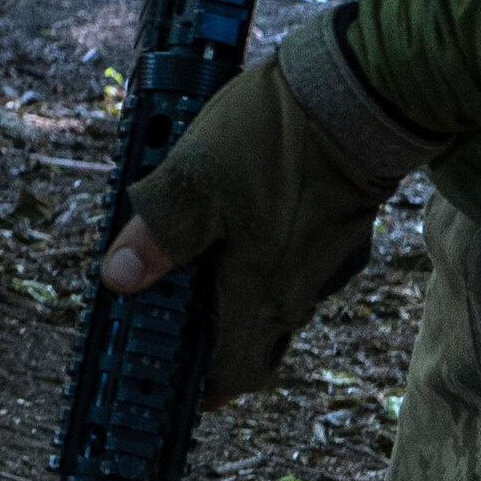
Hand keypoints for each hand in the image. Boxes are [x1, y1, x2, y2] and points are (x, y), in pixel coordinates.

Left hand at [98, 30, 427, 405]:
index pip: (233, 375)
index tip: (165, 383)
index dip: (199, 389)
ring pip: (270, 303)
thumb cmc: (276, 136)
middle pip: (248, 342)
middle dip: (207, 340)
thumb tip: (119, 279)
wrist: (361, 91)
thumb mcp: (198, 176)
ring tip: (189, 263)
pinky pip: (291, 268)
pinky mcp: (338, 234)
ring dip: (230, 295)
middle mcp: (297, 291)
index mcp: (261, 290)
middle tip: (165, 316)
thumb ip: (159, 232)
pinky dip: (258, 262)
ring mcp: (324, 264)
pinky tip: (235, 227)